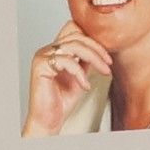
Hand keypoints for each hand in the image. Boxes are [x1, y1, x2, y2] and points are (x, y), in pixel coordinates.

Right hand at [21, 21, 110, 135]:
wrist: (49, 119)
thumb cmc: (61, 101)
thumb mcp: (81, 75)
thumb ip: (86, 60)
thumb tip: (100, 49)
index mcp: (56, 50)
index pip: (74, 30)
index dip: (93, 40)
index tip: (107, 57)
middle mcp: (47, 50)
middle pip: (77, 36)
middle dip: (97, 49)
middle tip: (108, 64)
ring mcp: (42, 56)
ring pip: (74, 46)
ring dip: (94, 58)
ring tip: (103, 72)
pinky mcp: (40, 66)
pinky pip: (66, 61)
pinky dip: (80, 73)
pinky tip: (85, 85)